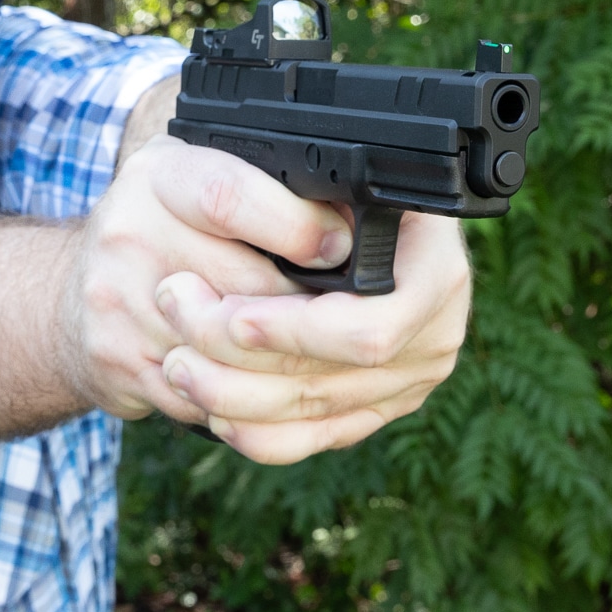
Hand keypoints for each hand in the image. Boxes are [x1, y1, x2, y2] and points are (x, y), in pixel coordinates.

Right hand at [61, 135, 352, 423]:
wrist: (72, 297)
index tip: (338, 247)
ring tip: (300, 346)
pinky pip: (209, 394)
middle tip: (336, 309)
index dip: (298, 228)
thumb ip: (263, 183)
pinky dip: (244, 392)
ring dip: (280, 357)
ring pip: (233, 351)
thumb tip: (356, 214)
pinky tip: (254, 376)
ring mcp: (117, 303)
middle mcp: (127, 233)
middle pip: (246, 286)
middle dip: (304, 305)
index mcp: (158, 177)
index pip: (231, 198)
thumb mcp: (200, 179)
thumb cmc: (158, 230)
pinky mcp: (117, 363)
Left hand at [154, 211, 470, 464]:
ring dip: (236, 395)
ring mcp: (409, 377)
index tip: (233, 317)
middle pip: (336, 375)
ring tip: (176, 365)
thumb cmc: (323, 183)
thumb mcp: (325, 173)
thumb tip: (312, 243)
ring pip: (317, 411)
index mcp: (435, 266)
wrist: (343, 209)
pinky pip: (316, 439)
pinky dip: (259, 433)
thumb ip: (314, 207)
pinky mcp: (375, 407)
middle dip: (245, 358)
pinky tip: (213, 413)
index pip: (373, 326)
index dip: (297, 330)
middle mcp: (435, 328)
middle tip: (178, 322)